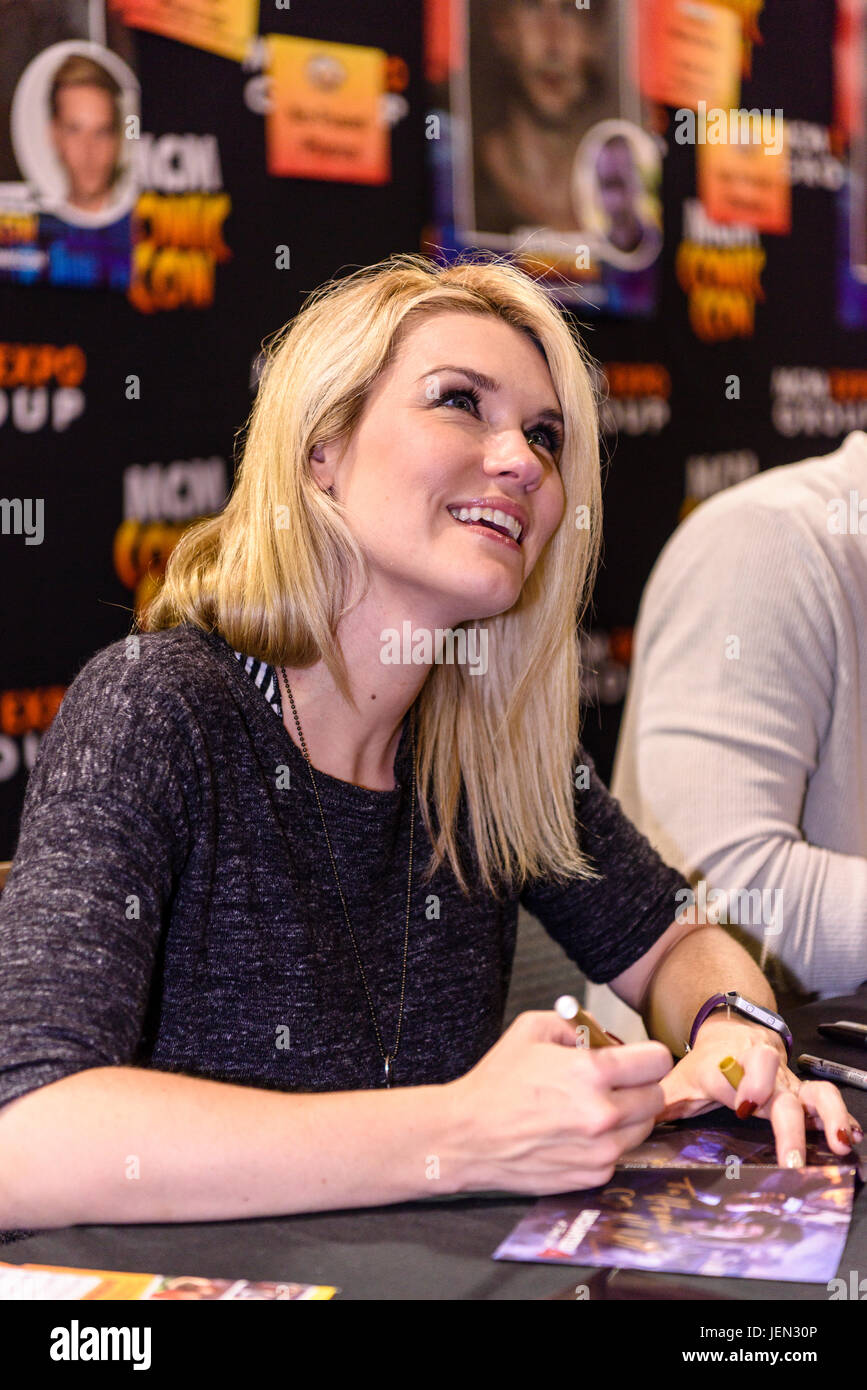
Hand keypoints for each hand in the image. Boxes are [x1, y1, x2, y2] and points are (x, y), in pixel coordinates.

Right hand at [446, 1010, 671, 1194]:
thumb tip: (605, 1036)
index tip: (638, 1059)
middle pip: (657, 1097)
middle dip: (640, 1085)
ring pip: (644, 1127)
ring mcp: (601, 1150)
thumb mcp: (531, 1029)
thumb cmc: (496, 1083)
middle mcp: (603, 1114)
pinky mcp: (593, 1175)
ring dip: (628, 1115)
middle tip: (615, 1083)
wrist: (468, 1136)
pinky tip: (578, 1132)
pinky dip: (608, 1142)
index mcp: (591, 1072)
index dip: (647, 1056)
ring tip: (593, 1107)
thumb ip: (576, 1023)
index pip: (657, 1061)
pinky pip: (621, 1153)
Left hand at [656, 1014, 863, 1165]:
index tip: (744, 1107)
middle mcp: (761, 1071)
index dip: (742, 1087)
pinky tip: (848, 1138)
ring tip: (836, 1144)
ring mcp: (786, 1080)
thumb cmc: (706, 1064)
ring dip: (827, 1116)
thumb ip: (659, 1101)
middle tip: (790, 1159)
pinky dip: (840, 1117)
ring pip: (813, 1090)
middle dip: (786, 1124)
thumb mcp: (678, 1079)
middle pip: (777, 1089)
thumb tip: (634, 1122)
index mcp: (727, 1067)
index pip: (735, 1074)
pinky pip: (826, 1098)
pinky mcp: (802, 1089)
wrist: (732, 1030)